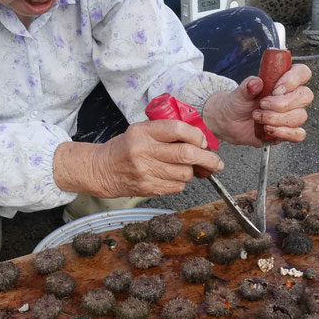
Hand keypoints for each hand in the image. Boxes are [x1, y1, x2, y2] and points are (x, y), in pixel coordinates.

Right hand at [53, 119, 223, 197]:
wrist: (101, 169)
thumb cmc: (124, 148)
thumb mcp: (140, 130)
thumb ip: (166, 131)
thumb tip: (199, 140)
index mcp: (143, 132)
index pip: (178, 129)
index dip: (196, 136)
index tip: (203, 141)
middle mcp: (144, 151)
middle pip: (187, 154)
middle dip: (208, 158)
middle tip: (216, 162)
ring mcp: (145, 172)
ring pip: (185, 173)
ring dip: (191, 171)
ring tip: (184, 167)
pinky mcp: (147, 188)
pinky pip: (176, 187)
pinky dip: (180, 182)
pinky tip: (171, 176)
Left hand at [202, 63, 312, 146]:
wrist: (230, 122)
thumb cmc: (238, 103)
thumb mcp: (240, 92)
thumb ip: (248, 86)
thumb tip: (255, 83)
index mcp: (284, 82)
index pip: (302, 73)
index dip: (293, 80)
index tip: (275, 89)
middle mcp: (292, 98)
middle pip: (305, 96)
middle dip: (282, 103)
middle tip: (261, 105)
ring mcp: (291, 115)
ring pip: (300, 116)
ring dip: (276, 118)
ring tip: (257, 117)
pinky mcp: (288, 132)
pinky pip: (298, 135)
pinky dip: (283, 133)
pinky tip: (267, 129)